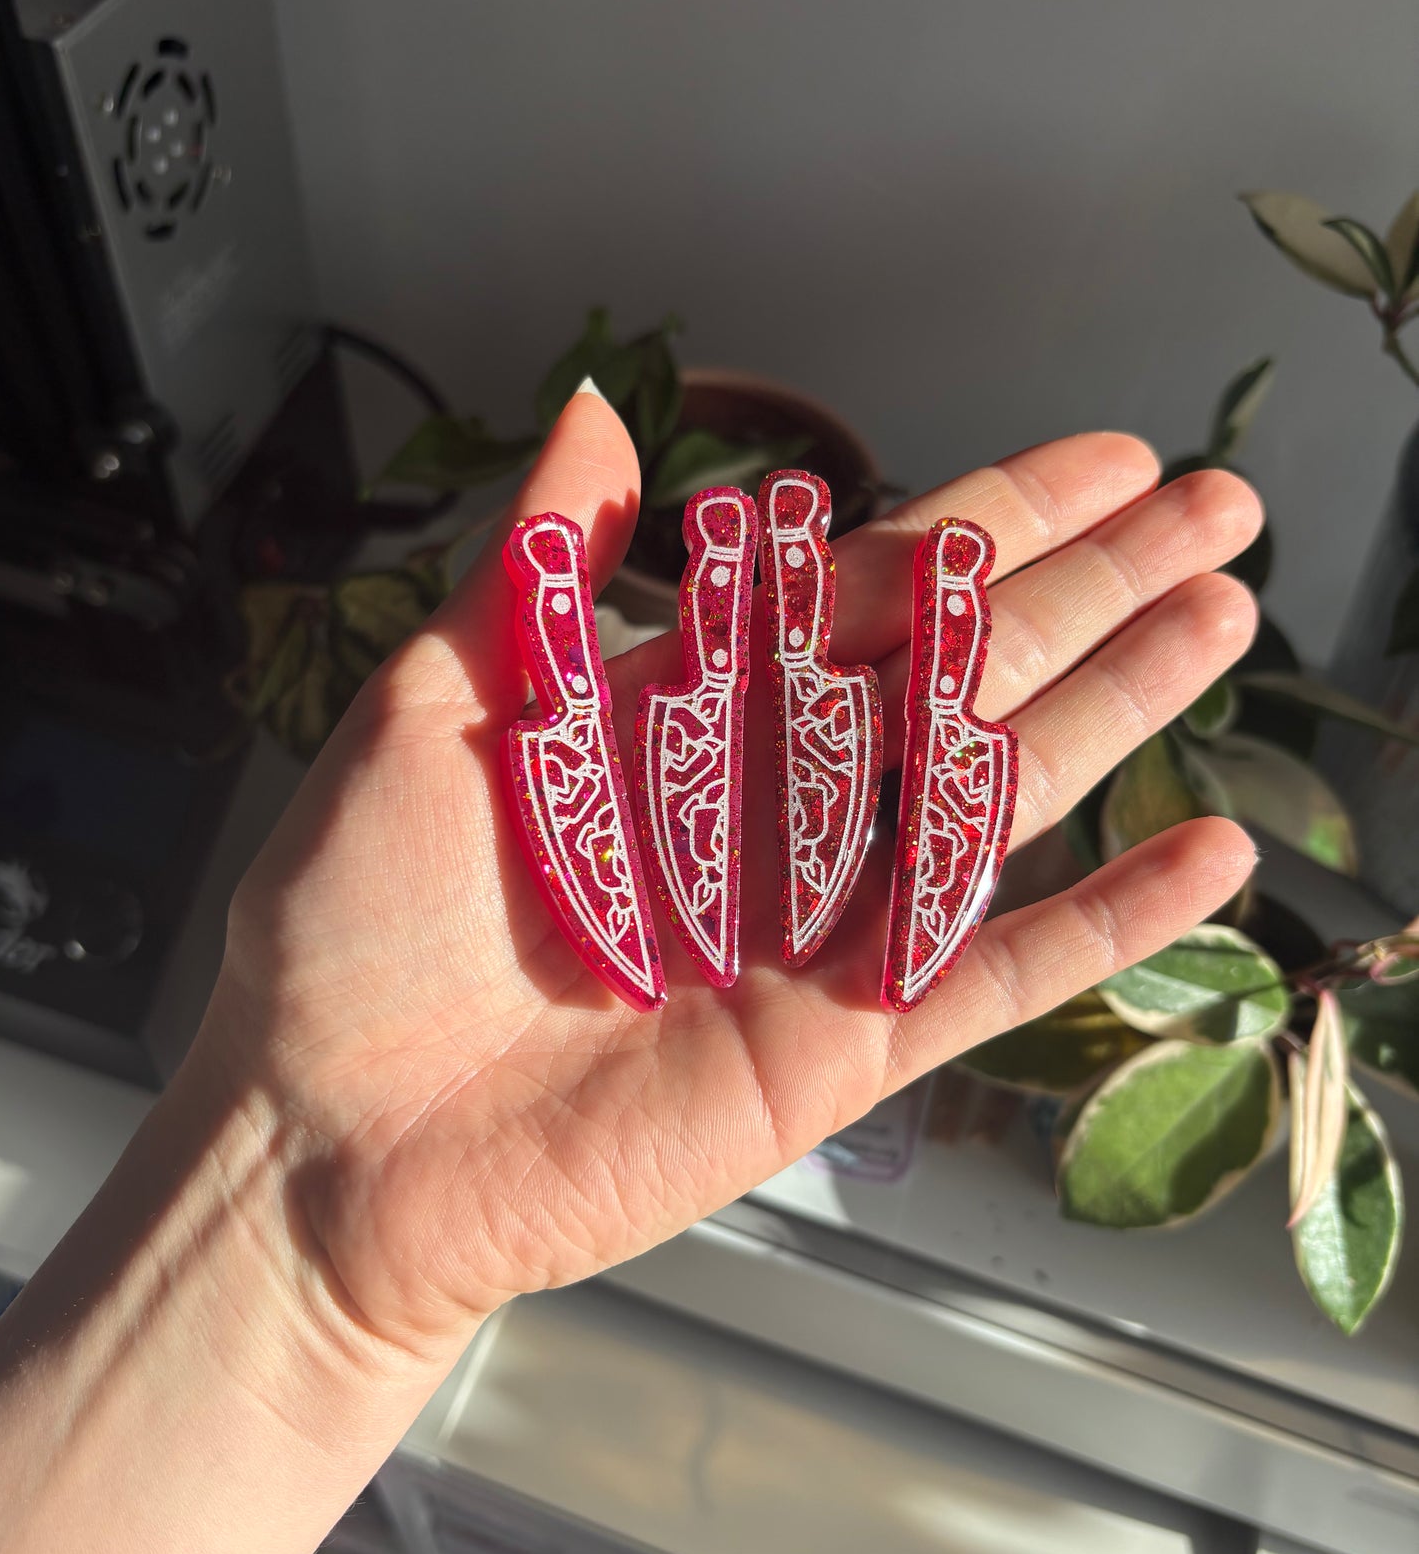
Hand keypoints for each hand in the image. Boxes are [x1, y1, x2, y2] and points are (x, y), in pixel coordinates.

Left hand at [207, 391, 1261, 1355]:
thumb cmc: (346, 931)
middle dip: (1093, 587)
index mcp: (679, 713)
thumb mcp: (425, 713)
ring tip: (1227, 623)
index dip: (988, 519)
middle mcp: (764, 807)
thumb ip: (537, 570)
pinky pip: (990, 977)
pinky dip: (1101, 925)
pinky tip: (1204, 862)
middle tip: (1218, 508)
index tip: (1098, 460)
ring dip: (1119, 711)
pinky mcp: (835, 1050)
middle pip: (961, 673)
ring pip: (996, 799)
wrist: (327, 1143)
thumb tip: (599, 409)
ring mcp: (811, 928)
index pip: (866, 590)